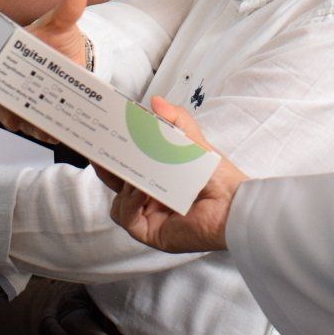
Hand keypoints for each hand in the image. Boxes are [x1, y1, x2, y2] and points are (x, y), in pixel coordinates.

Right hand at [0, 0, 87, 144]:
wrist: (73, 52)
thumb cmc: (56, 36)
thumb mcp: (60, 23)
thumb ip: (66, 12)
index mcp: (4, 56)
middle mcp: (7, 80)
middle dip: (6, 112)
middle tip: (18, 118)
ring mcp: (21, 97)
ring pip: (15, 117)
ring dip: (28, 125)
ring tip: (44, 129)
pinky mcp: (38, 110)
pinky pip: (33, 126)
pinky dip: (42, 132)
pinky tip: (52, 134)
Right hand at [102, 97, 245, 253]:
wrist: (233, 203)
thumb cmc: (217, 177)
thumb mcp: (193, 142)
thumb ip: (176, 120)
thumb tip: (155, 102)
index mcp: (158, 180)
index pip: (128, 168)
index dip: (113, 156)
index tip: (102, 138)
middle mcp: (151, 201)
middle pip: (117, 186)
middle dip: (107, 169)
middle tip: (100, 150)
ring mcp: (149, 218)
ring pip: (119, 203)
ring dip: (123, 186)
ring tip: (134, 172)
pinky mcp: (151, 233)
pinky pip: (128, 217)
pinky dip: (131, 202)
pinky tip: (142, 191)